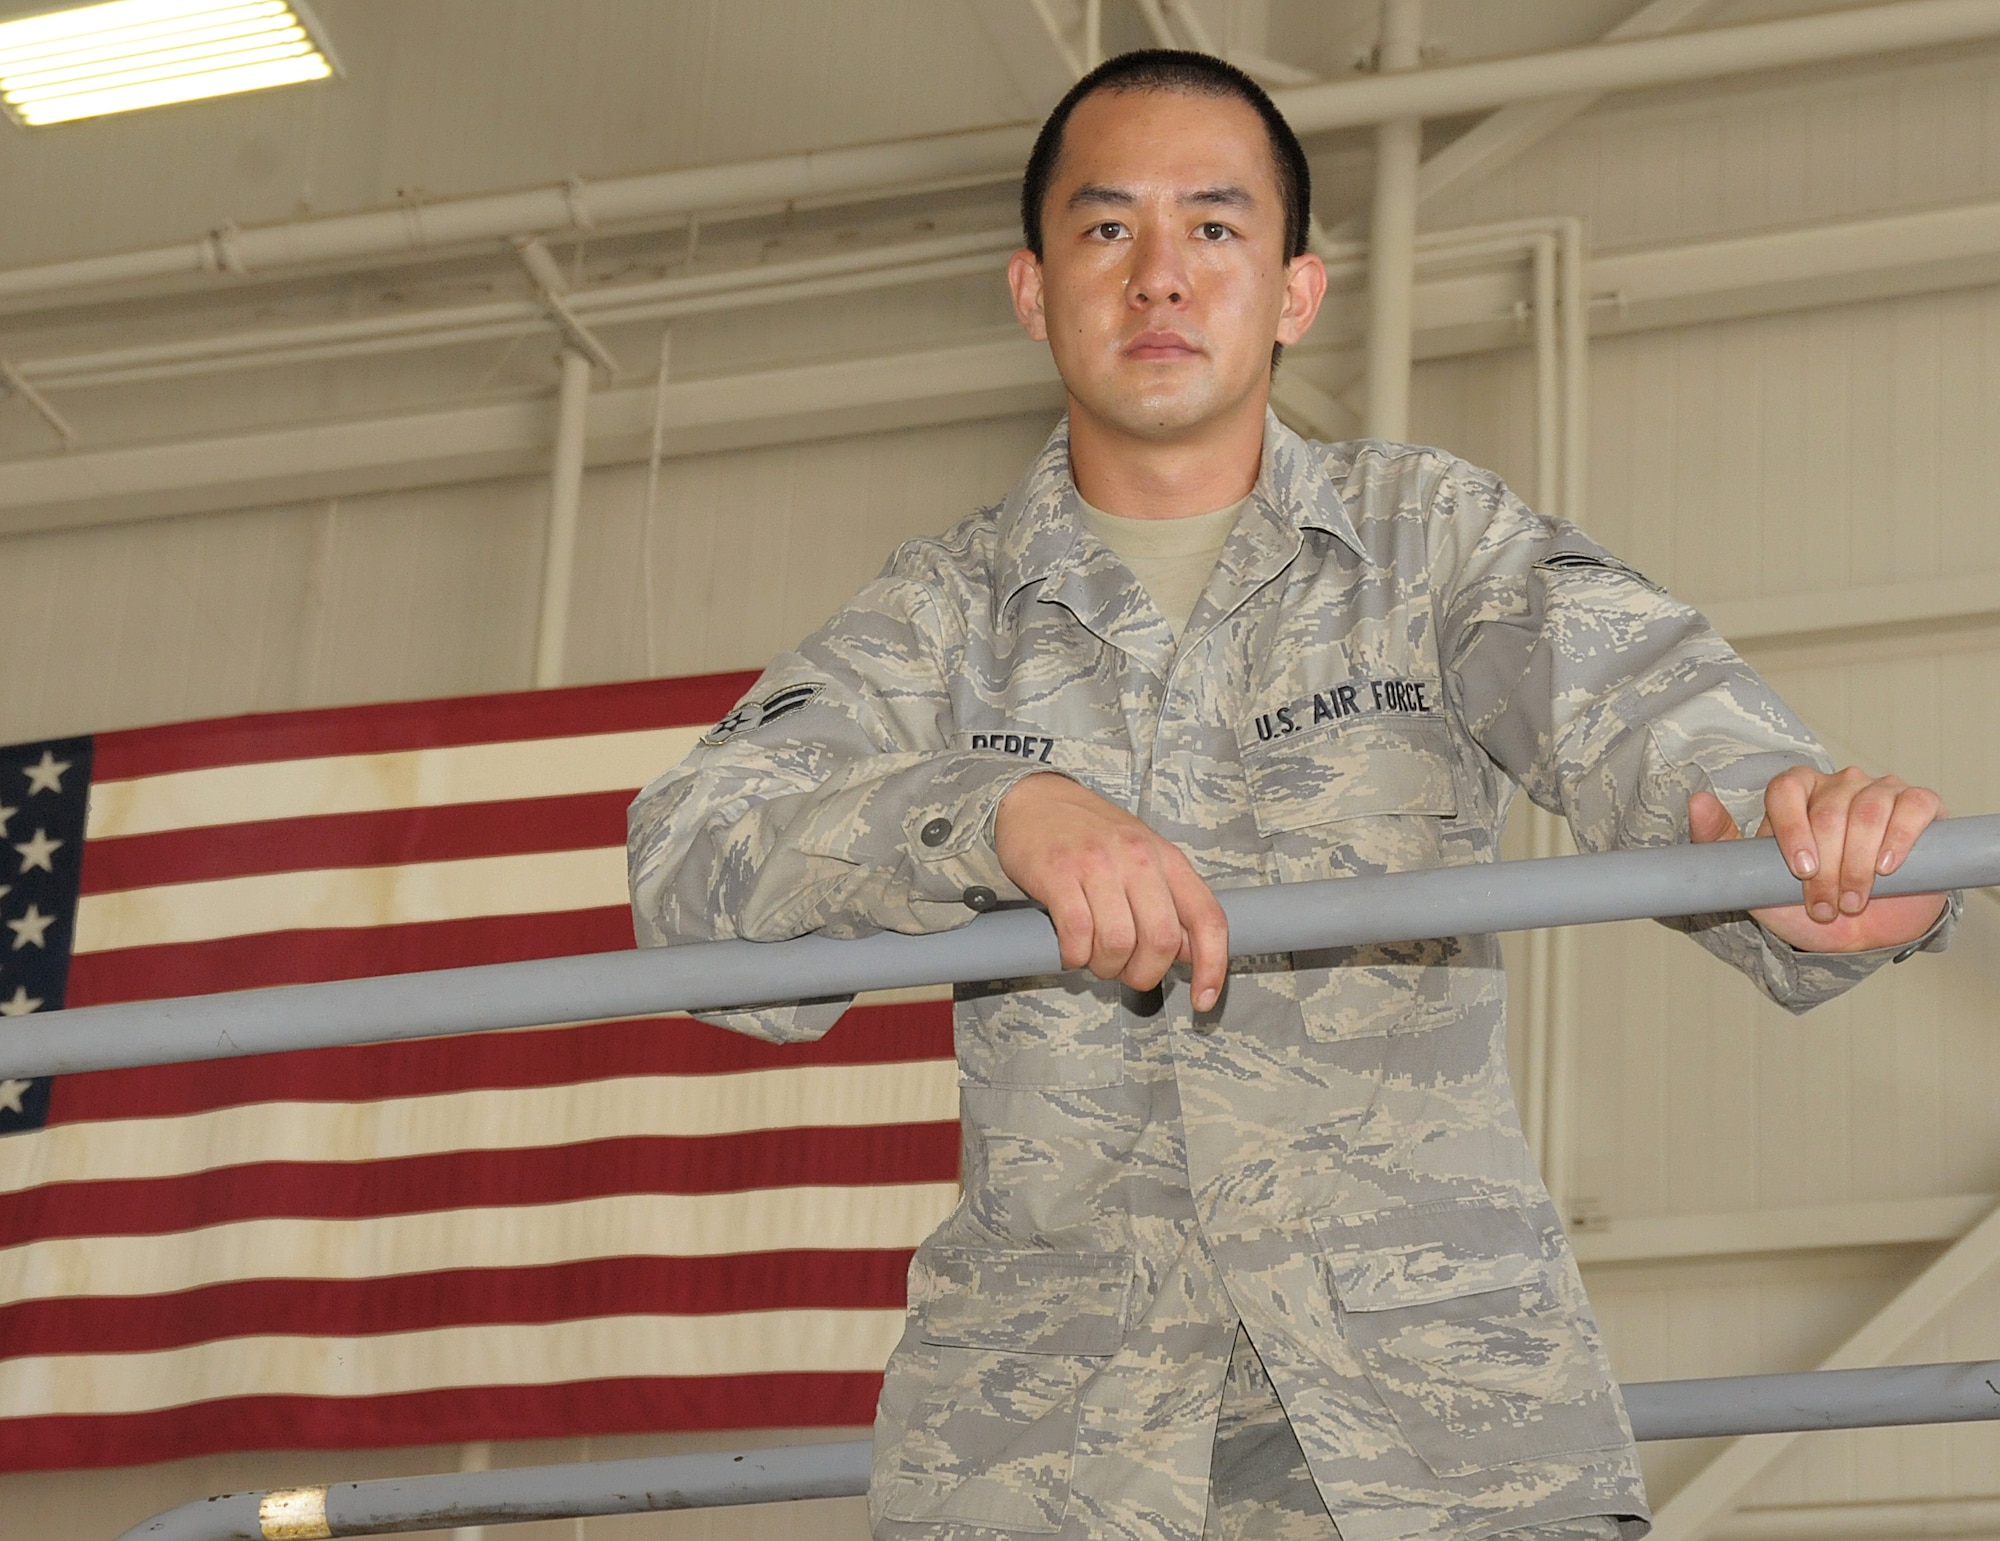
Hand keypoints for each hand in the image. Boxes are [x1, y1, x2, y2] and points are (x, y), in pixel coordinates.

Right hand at [995, 772, 1228, 1008]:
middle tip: (1127, 973)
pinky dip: (1076, 957)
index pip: (1207, 918)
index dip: (1213, 966)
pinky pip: (1077, 936)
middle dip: (1144, 974)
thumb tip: (1192, 951)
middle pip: (1162, 940)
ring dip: (1106, 967)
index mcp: (1167, 858)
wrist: (1034, 799)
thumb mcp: (1143, 857)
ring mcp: (1098, 865)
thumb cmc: (1090, 833)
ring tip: (1095, 958)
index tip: (1203, 999)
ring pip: (1119, 943)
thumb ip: (1170, 901)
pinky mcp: (1058, 875)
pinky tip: (1072, 950)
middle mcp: (1138, 859)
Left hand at [1688, 768, 1947, 952]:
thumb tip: (1698, 802)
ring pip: (1870, 811)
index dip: (1792, 828)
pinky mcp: (1919, 805)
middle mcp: (1838, 782)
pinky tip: (1887, 867)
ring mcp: (1881, 790)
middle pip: (1832, 810)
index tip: (1800, 870)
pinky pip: (1913, 806)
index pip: (1786, 789)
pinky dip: (1901, 838)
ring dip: (1859, 864)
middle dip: (1829, 865)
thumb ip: (1718, 843)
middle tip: (1825, 905)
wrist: (1856, 931)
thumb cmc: (1801, 900)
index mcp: (1795, 790)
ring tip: (1853, 900)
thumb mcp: (1752, 879)